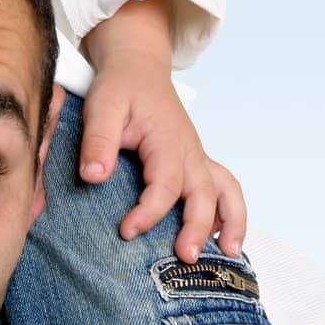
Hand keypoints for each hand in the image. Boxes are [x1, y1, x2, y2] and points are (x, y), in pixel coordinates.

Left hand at [80, 52, 246, 261]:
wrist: (137, 67)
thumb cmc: (120, 86)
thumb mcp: (103, 107)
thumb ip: (98, 140)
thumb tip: (93, 177)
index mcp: (167, 140)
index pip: (166, 184)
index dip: (149, 212)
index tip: (127, 231)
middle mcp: (189, 151)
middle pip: (203, 194)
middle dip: (197, 227)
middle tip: (184, 257)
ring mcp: (196, 157)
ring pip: (225, 191)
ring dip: (231, 222)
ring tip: (227, 255)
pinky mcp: (195, 162)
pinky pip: (223, 188)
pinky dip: (229, 213)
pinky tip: (221, 239)